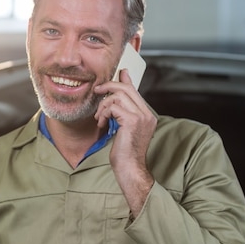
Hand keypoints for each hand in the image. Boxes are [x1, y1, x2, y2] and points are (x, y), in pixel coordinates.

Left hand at [94, 68, 156, 215]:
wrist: (130, 169)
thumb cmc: (125, 152)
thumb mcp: (122, 128)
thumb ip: (121, 112)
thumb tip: (114, 100)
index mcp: (147, 115)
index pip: (134, 90)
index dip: (123, 80)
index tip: (117, 74)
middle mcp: (147, 114)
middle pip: (126, 88)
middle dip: (108, 87)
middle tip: (97, 92)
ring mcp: (141, 117)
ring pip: (118, 95)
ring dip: (103, 105)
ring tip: (99, 118)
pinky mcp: (132, 121)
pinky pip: (113, 107)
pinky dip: (103, 113)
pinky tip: (101, 124)